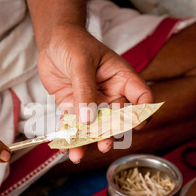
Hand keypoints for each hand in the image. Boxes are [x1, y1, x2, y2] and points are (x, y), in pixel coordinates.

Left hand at [37, 25, 153, 161]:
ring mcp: (92, 102)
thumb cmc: (73, 43)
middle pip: (117, 119)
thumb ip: (84, 90)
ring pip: (94, 126)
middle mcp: (109, 93)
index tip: (138, 125)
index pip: (141, 96)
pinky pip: (74, 125)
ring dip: (88, 141)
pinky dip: (69, 137)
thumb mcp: (80, 62)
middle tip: (104, 144)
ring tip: (79, 154)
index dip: (143, 112)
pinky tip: (66, 149)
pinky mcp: (74, 106)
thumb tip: (88, 119)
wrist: (53, 41)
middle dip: (110, 134)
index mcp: (121, 78)